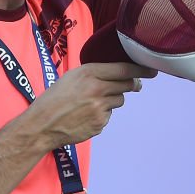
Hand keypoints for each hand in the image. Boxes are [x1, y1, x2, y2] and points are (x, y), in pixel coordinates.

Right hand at [27, 61, 156, 149]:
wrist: (41, 125)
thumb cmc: (55, 98)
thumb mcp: (72, 76)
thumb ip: (95, 72)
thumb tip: (120, 72)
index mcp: (90, 73)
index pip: (124, 69)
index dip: (141, 69)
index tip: (152, 70)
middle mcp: (98, 89)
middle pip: (126, 84)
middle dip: (132, 84)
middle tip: (134, 84)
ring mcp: (100, 108)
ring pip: (119, 100)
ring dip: (112, 99)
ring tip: (92, 102)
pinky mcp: (100, 123)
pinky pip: (109, 115)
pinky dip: (102, 114)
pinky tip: (85, 115)